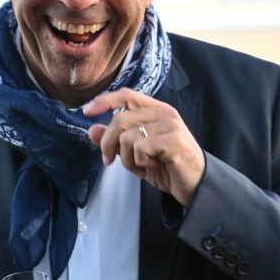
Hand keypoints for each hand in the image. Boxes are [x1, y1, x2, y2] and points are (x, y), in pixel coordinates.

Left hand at [83, 90, 205, 206]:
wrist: (194, 184)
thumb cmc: (165, 166)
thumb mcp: (134, 153)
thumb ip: (114, 139)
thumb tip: (91, 130)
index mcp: (155, 110)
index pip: (126, 95)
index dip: (104, 101)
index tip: (86, 111)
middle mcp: (164, 113)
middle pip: (119, 119)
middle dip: (108, 143)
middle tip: (109, 159)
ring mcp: (170, 125)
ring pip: (127, 137)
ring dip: (126, 158)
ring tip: (141, 165)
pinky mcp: (173, 141)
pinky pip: (139, 148)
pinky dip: (139, 163)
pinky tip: (153, 166)